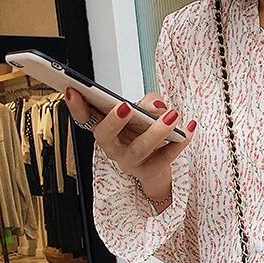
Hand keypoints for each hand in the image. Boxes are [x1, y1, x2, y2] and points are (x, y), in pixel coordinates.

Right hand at [63, 87, 196, 209]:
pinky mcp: (151, 171)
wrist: (157, 168)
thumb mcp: (142, 113)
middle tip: (125, 107)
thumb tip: (156, 105)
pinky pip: (167, 156)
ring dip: (156, 130)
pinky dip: (181, 141)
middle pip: (106, 136)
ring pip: (140, 148)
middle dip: (114, 121)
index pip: (85, 118)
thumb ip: (147, 103)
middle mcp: (113, 147)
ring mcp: (131, 161)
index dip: (76, 107)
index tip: (73, 91)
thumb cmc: (143, 134)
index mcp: (105, 129)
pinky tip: (190, 127)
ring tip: (172, 115)